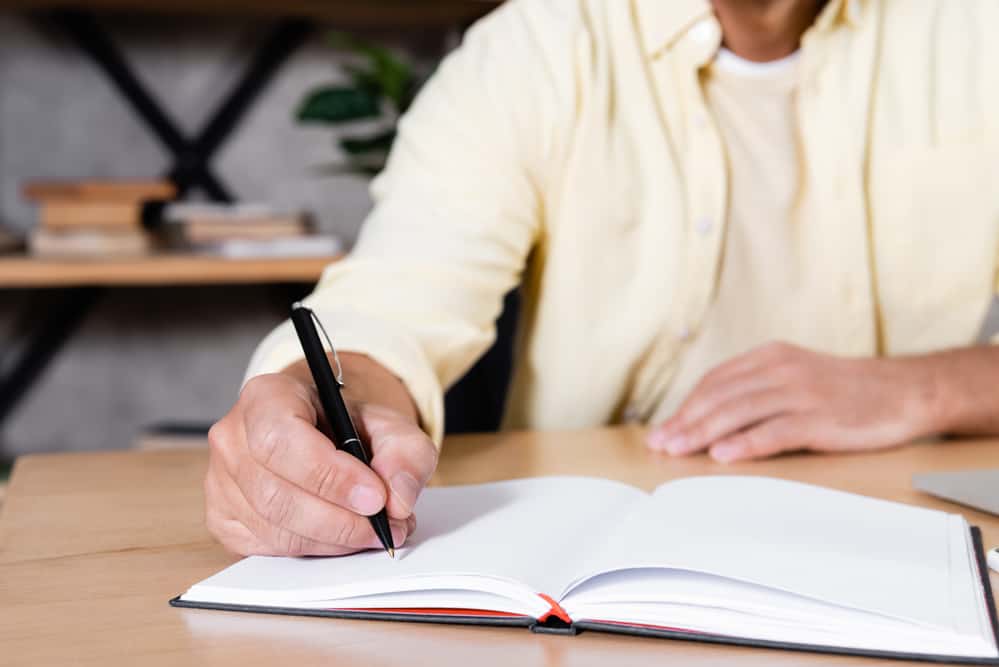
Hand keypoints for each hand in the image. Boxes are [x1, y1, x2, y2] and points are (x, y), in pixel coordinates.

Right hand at [205, 372, 437, 555]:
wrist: (326, 434)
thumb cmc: (349, 426)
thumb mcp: (391, 425)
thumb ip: (405, 453)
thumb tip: (398, 498)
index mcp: (266, 397)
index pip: (281, 440)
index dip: (329, 476)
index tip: (375, 497)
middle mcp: (233, 438)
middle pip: (276, 494)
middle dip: (340, 520)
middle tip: (386, 525)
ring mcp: (221, 482)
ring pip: (274, 528)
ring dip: (334, 540)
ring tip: (376, 531)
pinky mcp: (225, 520)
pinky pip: (268, 548)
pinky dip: (315, 550)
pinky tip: (344, 538)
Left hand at [647, 342, 935, 462]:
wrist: (904, 390)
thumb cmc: (844, 391)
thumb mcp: (796, 376)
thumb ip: (758, 389)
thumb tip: (711, 416)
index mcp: (770, 357)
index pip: (716, 381)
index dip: (686, 405)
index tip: (663, 427)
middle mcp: (781, 370)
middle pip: (720, 396)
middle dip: (685, 421)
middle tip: (659, 444)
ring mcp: (800, 392)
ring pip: (739, 412)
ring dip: (702, 433)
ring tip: (678, 451)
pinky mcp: (819, 418)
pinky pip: (773, 431)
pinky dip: (744, 443)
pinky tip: (722, 455)